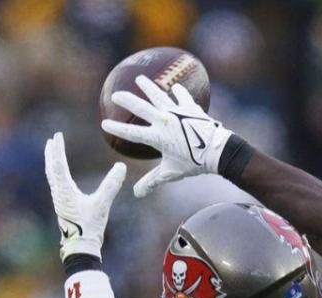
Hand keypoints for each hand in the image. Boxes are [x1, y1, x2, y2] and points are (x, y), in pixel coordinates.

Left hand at [43, 133, 125, 260]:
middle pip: (51, 169)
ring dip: (52, 163)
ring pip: (52, 177)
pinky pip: (56, 185)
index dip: (58, 149)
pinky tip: (61, 176)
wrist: (80, 248)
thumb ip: (111, 185)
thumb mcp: (102, 204)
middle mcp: (59, 194)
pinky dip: (56, 174)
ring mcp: (59, 201)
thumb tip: (121, 166)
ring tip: (52, 153)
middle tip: (51, 141)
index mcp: (65, 191)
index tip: (57, 135)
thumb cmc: (89, 227)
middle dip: (51, 154)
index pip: (59, 164)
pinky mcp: (63, 207)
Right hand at [100, 75, 234, 197]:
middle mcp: (165, 121)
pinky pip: (182, 97)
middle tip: (116, 95)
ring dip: (148, 87)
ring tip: (139, 78)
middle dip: (127, 100)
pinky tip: (175, 87)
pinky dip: (178, 92)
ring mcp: (178, 112)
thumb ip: (152, 181)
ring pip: (159, 95)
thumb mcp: (170, 173)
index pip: (132, 133)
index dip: (117, 128)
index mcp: (158, 137)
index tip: (104, 123)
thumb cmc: (194, 163)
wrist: (217, 151)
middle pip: (142, 108)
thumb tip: (137, 194)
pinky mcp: (190, 108)